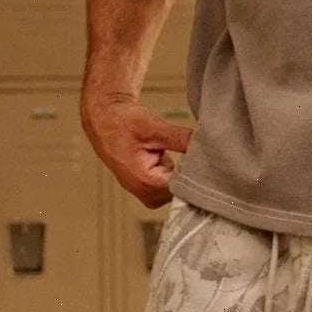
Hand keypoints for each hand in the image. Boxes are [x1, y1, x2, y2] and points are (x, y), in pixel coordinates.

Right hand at [81, 91, 194, 207]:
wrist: (104, 119)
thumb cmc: (124, 122)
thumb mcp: (154, 126)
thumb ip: (181, 138)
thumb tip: (208, 144)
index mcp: (144, 181)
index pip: (183, 188)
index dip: (195, 174)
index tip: (204, 159)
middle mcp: (143, 192)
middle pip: (180, 192)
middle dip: (188, 174)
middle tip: (189, 151)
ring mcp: (143, 192)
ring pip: (176, 190)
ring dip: (180, 174)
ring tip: (170, 152)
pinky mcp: (145, 188)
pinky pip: (169, 187)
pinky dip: (173, 174)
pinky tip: (167, 157)